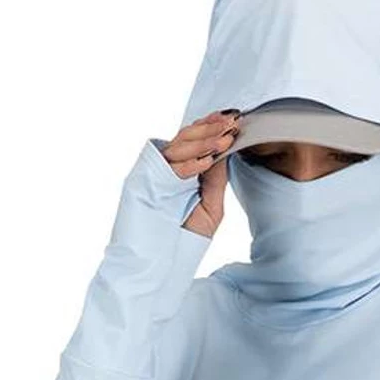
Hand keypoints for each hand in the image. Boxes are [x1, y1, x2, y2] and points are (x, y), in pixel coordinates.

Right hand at [159, 109, 241, 238]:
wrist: (165, 260)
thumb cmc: (186, 236)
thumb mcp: (212, 207)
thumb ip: (216, 180)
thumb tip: (226, 153)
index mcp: (183, 170)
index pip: (197, 140)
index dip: (213, 127)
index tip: (233, 120)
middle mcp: (169, 167)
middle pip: (188, 137)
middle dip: (211, 129)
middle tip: (231, 123)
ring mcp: (156, 172)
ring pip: (178, 147)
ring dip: (203, 141)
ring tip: (224, 138)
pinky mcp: (146, 181)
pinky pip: (168, 167)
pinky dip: (188, 164)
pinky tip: (207, 159)